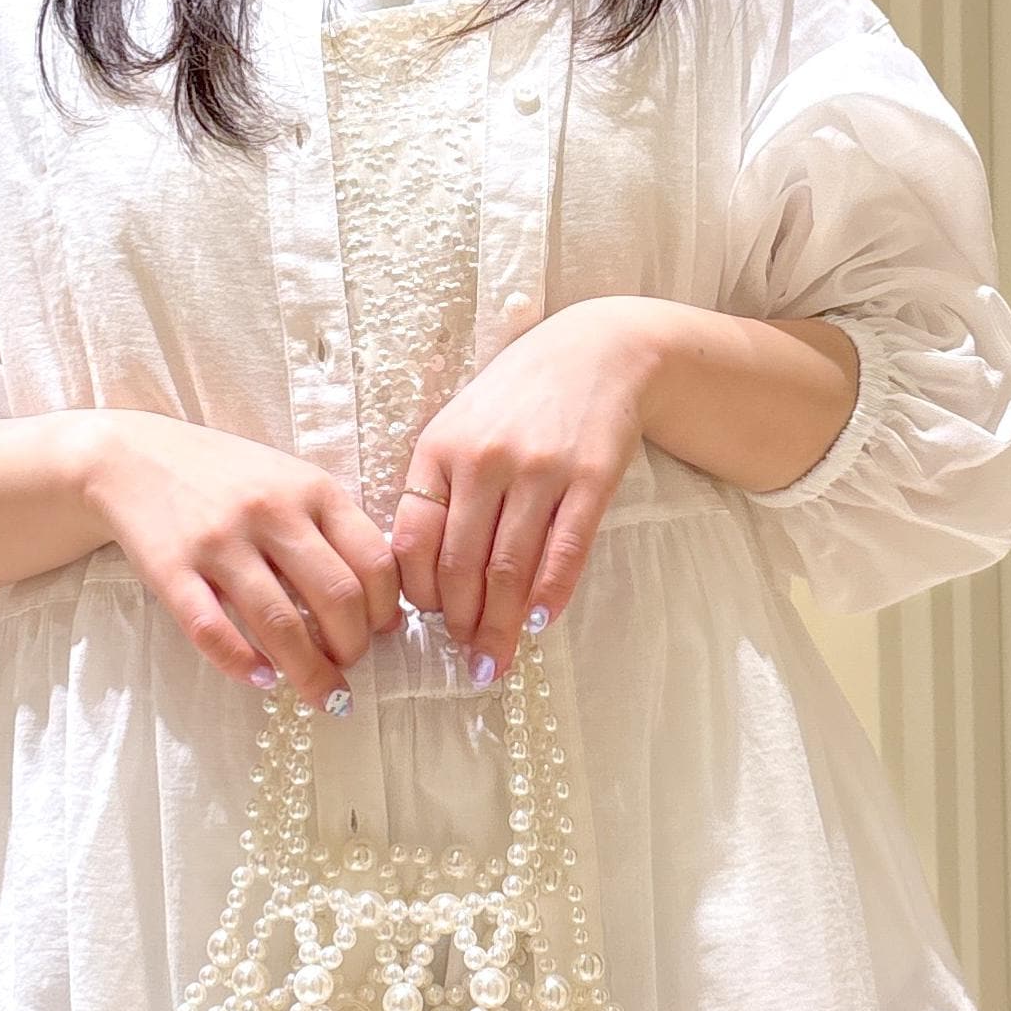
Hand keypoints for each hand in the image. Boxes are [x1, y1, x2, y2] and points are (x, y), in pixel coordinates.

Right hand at [81, 409, 403, 712]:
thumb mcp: (290, 481)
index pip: (374, 561)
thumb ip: (336, 531)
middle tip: (346, 667)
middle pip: (337, 599)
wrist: (132, 457)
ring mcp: (219, 541)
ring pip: (281, 625)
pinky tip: (261, 680)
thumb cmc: (225, 478)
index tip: (379, 634)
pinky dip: (242, 665)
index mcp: (311, 488)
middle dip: (352, 648)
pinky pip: (212, 631)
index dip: (385, 610)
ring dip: (310, 673)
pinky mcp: (171, 569)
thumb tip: (385, 610)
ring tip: (321, 695)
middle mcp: (270, 511)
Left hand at [390, 299, 667, 681]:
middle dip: (460, 624)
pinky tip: (541, 622)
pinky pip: (565, 551)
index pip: (411, 541)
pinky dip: (550, 595)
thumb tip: (420, 576)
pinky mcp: (590, 478)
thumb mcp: (459, 427)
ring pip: (510, 568)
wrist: (598, 350)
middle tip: (467, 659)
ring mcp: (539, 469)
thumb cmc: (517, 398)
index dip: (417, 594)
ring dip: (501, 624)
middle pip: (460, 566)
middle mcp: (484, 460)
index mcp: (439, 450)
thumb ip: (437, 490)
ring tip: (496, 658)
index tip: (428, 623)